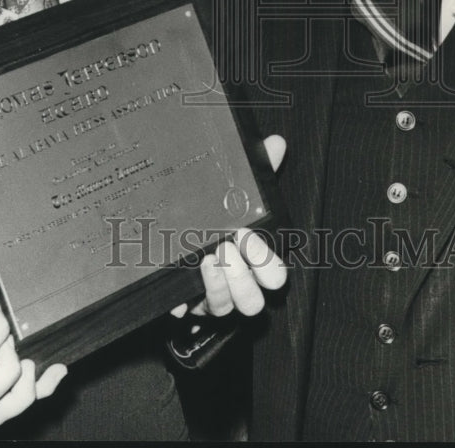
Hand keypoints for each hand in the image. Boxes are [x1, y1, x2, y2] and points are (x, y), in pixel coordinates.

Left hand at [172, 134, 287, 318]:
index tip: (246, 234)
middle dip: (242, 278)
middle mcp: (239, 284)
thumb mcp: (241, 192)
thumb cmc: (224, 217)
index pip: (275, 275)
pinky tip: (178, 290)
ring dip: (216, 285)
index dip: (265, 261)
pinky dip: (182, 302)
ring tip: (205, 258)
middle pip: (253, 301)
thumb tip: (275, 143)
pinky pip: (187, 311)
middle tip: (226, 249)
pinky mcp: (189, 303)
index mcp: (256, 261)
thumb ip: (260, 170)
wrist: (184, 238)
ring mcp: (214, 296)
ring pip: (224, 307)